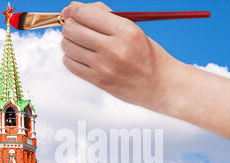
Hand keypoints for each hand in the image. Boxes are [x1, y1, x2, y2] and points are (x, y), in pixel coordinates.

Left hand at [60, 1, 179, 110]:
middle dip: (70, 24)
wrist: (161, 85)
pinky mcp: (99, 81)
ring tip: (80, 42)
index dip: (74, 9)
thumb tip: (76, 9)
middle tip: (75, 26)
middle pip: (73, 29)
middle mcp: (114, 49)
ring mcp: (104, 67)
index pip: (85, 14)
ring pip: (68, 46)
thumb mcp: (133, 29)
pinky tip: (81, 56)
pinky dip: (71, 57)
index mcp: (125, 31)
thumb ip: (106, 18)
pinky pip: (70, 64)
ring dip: (69, 41)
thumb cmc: (148, 56)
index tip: (72, 10)